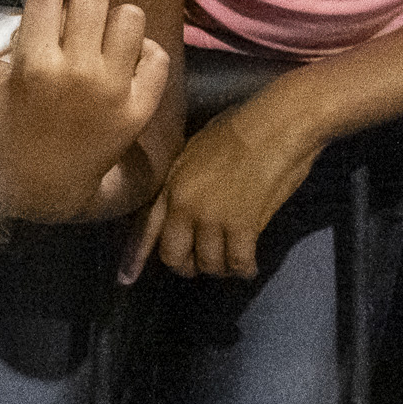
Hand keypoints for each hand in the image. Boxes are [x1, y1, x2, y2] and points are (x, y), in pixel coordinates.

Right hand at [0, 0, 168, 224]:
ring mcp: (113, 91)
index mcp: (32, 63)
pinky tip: (121, 68)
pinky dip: (143, 54)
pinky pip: (156, 53)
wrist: (45, 188)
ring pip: (130, 15)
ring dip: (115, 24)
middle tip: (71, 25)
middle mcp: (76, 73)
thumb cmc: (5, 129)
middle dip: (81, 3)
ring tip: (97, 43)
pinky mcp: (141, 107)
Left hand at [127, 85, 326, 281]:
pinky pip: (238, 262)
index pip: (147, 229)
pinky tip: (250, 267)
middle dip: (187, 265)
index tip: (127, 279)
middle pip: (175, 256)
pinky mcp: (242, 228)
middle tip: (203, 263)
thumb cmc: (241, 126)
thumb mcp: (196, 149)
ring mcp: (212, 219)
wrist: (275, 125)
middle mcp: (185, 208)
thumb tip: (185, 199)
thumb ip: (184, 179)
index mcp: (172, 186)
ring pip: (209, 264)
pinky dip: (245, 269)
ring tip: (231, 262)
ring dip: (220, 268)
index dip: (137, 257)